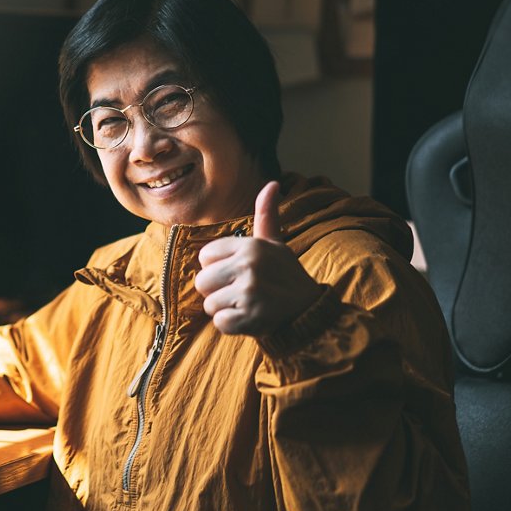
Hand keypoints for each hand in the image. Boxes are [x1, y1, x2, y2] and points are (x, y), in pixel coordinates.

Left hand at [194, 180, 320, 335]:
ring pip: (209, 305)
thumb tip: (273, 183)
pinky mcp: (250, 317)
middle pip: (202, 282)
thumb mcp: (275, 243)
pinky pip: (220, 324)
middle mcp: (249, 265)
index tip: (239, 273)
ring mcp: (250, 292)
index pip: (205, 256)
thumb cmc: (285, 276)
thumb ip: (267, 214)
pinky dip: (233, 327)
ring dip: (226, 310)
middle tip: (243, 293)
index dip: (218, 268)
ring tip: (249, 305)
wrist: (309, 312)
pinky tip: (251, 319)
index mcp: (251, 245)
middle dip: (218, 291)